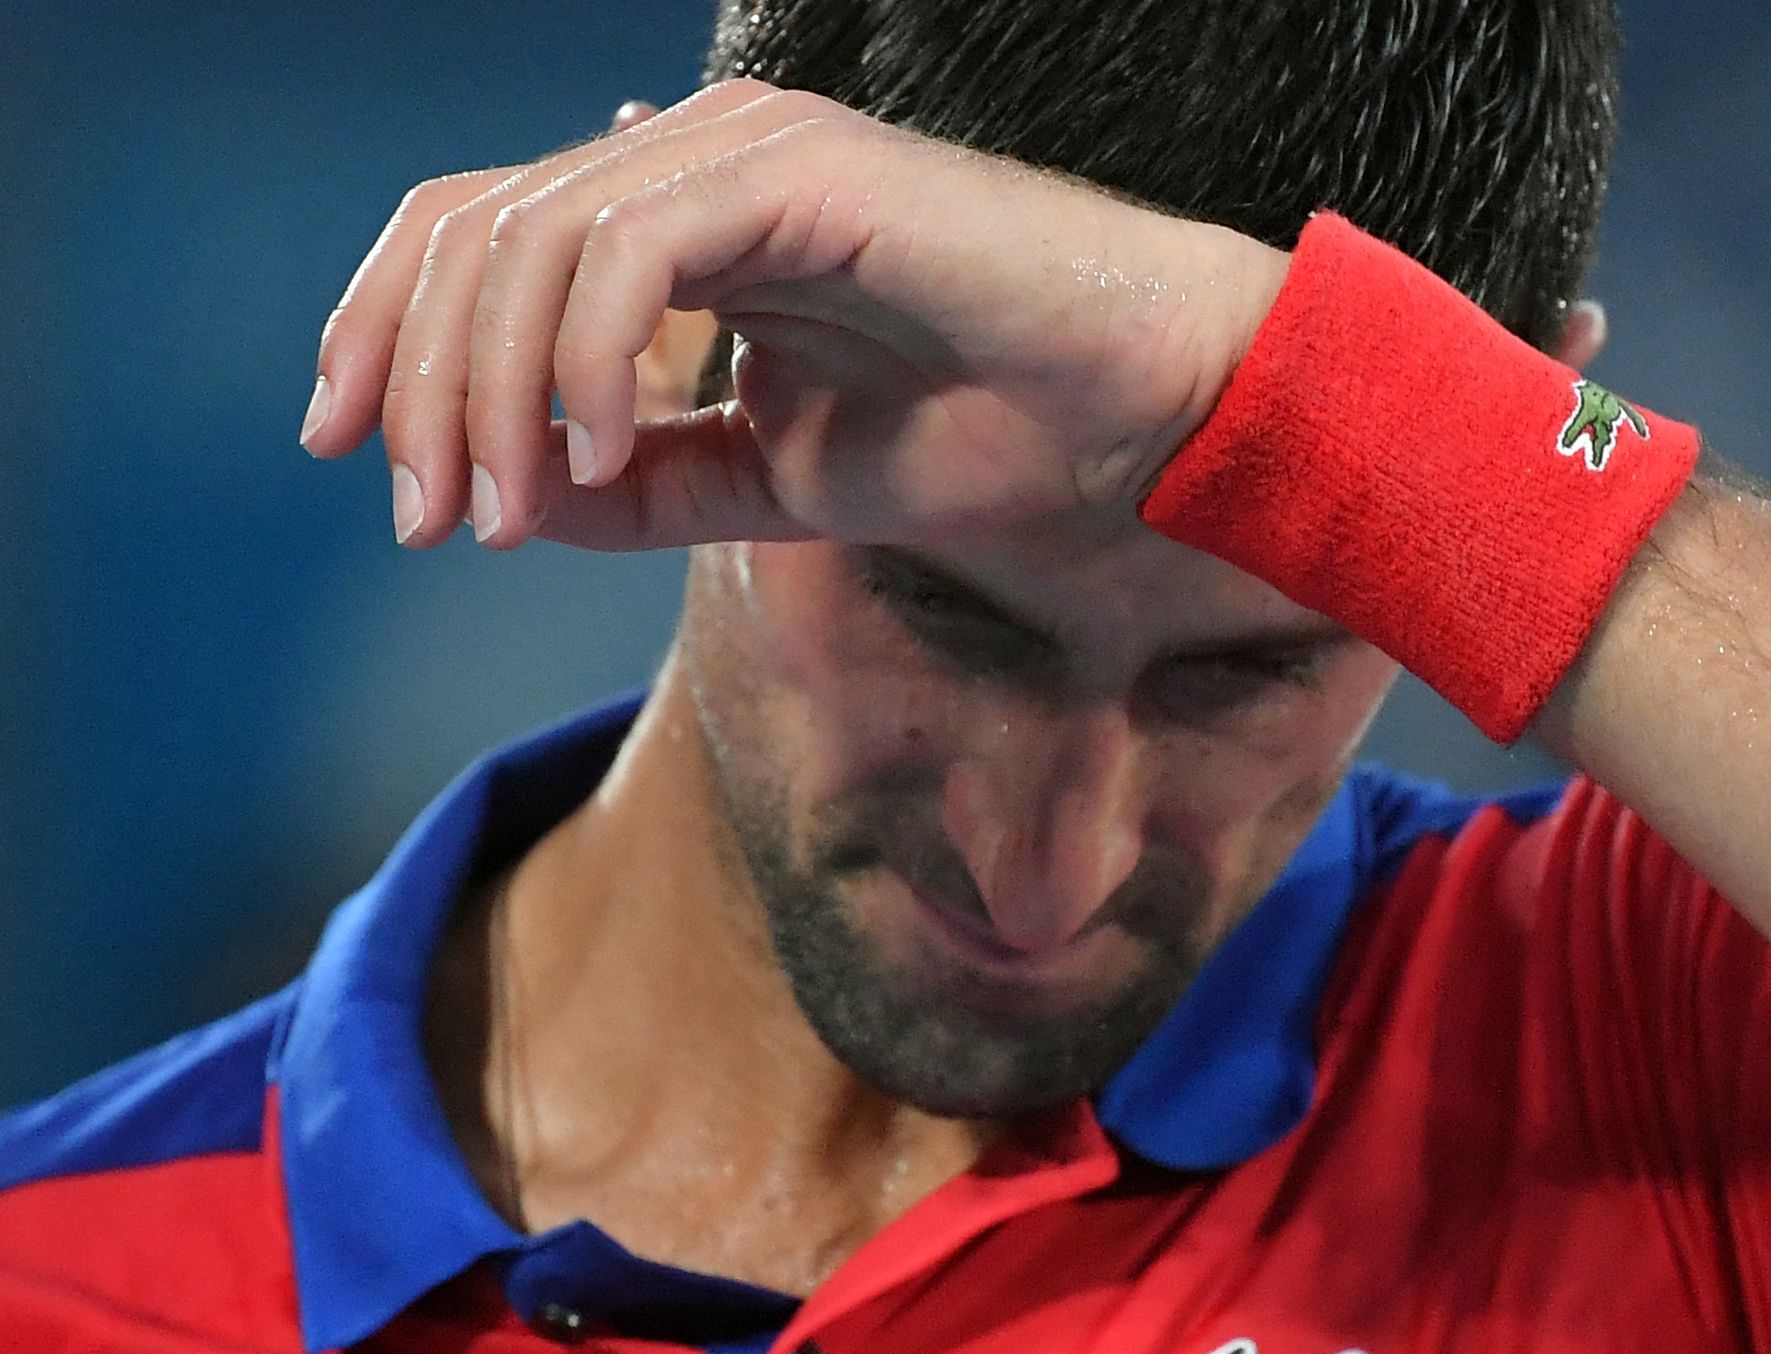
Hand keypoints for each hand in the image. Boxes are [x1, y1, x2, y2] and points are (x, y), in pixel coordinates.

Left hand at [301, 80, 1289, 551]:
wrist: (1145, 411)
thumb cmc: (993, 433)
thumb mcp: (774, 480)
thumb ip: (643, 484)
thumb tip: (499, 503)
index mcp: (681, 211)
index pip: (475, 230)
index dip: (385, 331)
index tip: (355, 459)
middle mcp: (697, 153)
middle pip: (473, 230)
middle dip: (417, 384)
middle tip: (426, 518)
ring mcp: (747, 148)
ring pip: (531, 240)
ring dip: (489, 392)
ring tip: (507, 511)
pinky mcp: (802, 169)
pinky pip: (630, 250)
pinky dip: (584, 364)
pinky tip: (593, 460)